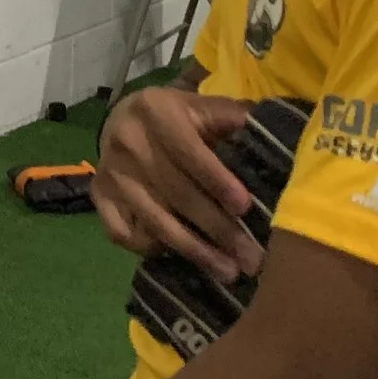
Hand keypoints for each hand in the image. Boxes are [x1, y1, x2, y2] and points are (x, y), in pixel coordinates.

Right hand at [93, 87, 263, 281]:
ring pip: (153, 220)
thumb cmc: (179, 117)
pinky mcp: (98, 196)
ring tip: (227, 271)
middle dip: (216, 228)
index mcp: (154, 110)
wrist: (124, 117)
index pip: (188, 152)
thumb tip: (278, 139)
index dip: (217, 181)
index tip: (245, 208)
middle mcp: (125, 141)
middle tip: (250, 257)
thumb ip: (235, 119)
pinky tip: (177, 255)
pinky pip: (121, 232)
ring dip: (193, 250)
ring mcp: (109, 173)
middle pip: (175, 193)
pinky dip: (149, 248)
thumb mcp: (205, 107)